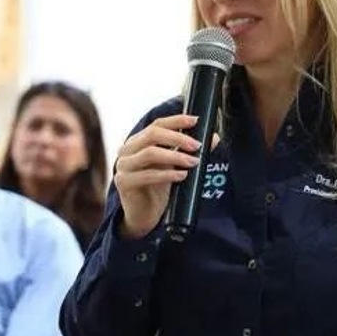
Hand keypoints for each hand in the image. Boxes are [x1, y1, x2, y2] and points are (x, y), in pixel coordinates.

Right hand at [113, 114, 202, 239]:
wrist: (143, 215)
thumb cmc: (157, 188)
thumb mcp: (174, 167)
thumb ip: (189, 151)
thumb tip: (213, 138)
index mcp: (137, 142)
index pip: (157, 124)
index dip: (176, 120)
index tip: (195, 121)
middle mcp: (127, 150)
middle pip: (152, 134)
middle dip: (178, 138)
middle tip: (197, 146)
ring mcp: (123, 166)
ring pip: (150, 153)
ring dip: (175, 156)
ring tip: (193, 162)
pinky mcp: (124, 183)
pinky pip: (147, 175)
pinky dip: (167, 174)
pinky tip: (181, 176)